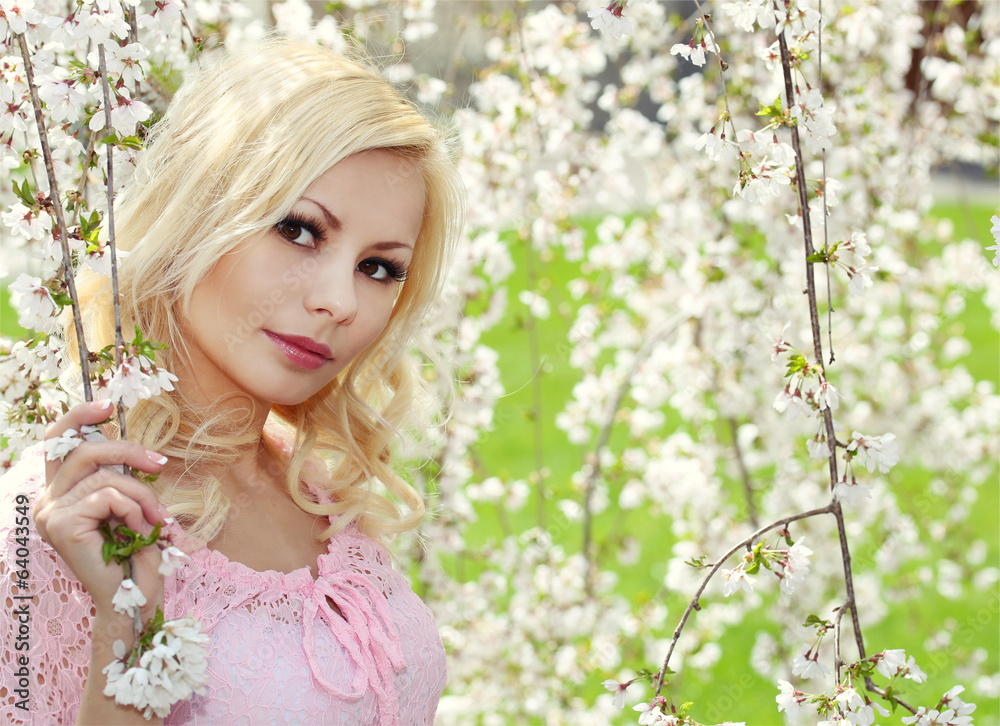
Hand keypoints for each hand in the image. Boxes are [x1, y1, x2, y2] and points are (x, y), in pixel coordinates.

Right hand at [34, 400, 168, 621]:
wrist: (133, 596)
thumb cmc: (135, 551)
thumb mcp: (128, 504)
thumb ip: (118, 476)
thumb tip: (131, 446)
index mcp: (59, 493)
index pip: (57, 443)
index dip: (79, 417)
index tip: (108, 405)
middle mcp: (46, 500)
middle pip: (82, 450)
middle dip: (128, 451)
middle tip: (160, 463)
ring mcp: (49, 513)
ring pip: (105, 475)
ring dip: (142, 493)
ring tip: (157, 517)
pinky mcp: (61, 524)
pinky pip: (108, 495)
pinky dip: (134, 508)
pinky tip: (138, 530)